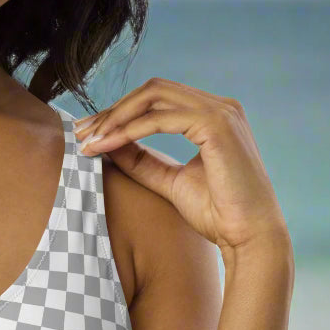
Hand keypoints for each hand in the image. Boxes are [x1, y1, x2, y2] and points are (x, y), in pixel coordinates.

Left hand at [74, 78, 290, 261]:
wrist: (249, 239)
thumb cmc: (217, 213)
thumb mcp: (169, 180)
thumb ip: (141, 159)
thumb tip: (106, 143)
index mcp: (212, 115)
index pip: (156, 98)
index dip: (119, 112)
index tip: (88, 133)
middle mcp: (220, 106)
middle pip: (151, 90)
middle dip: (112, 109)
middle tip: (81, 132)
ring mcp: (221, 112)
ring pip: (153, 96)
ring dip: (116, 117)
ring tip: (90, 140)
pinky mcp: (217, 125)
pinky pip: (161, 118)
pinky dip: (129, 129)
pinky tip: (108, 144)